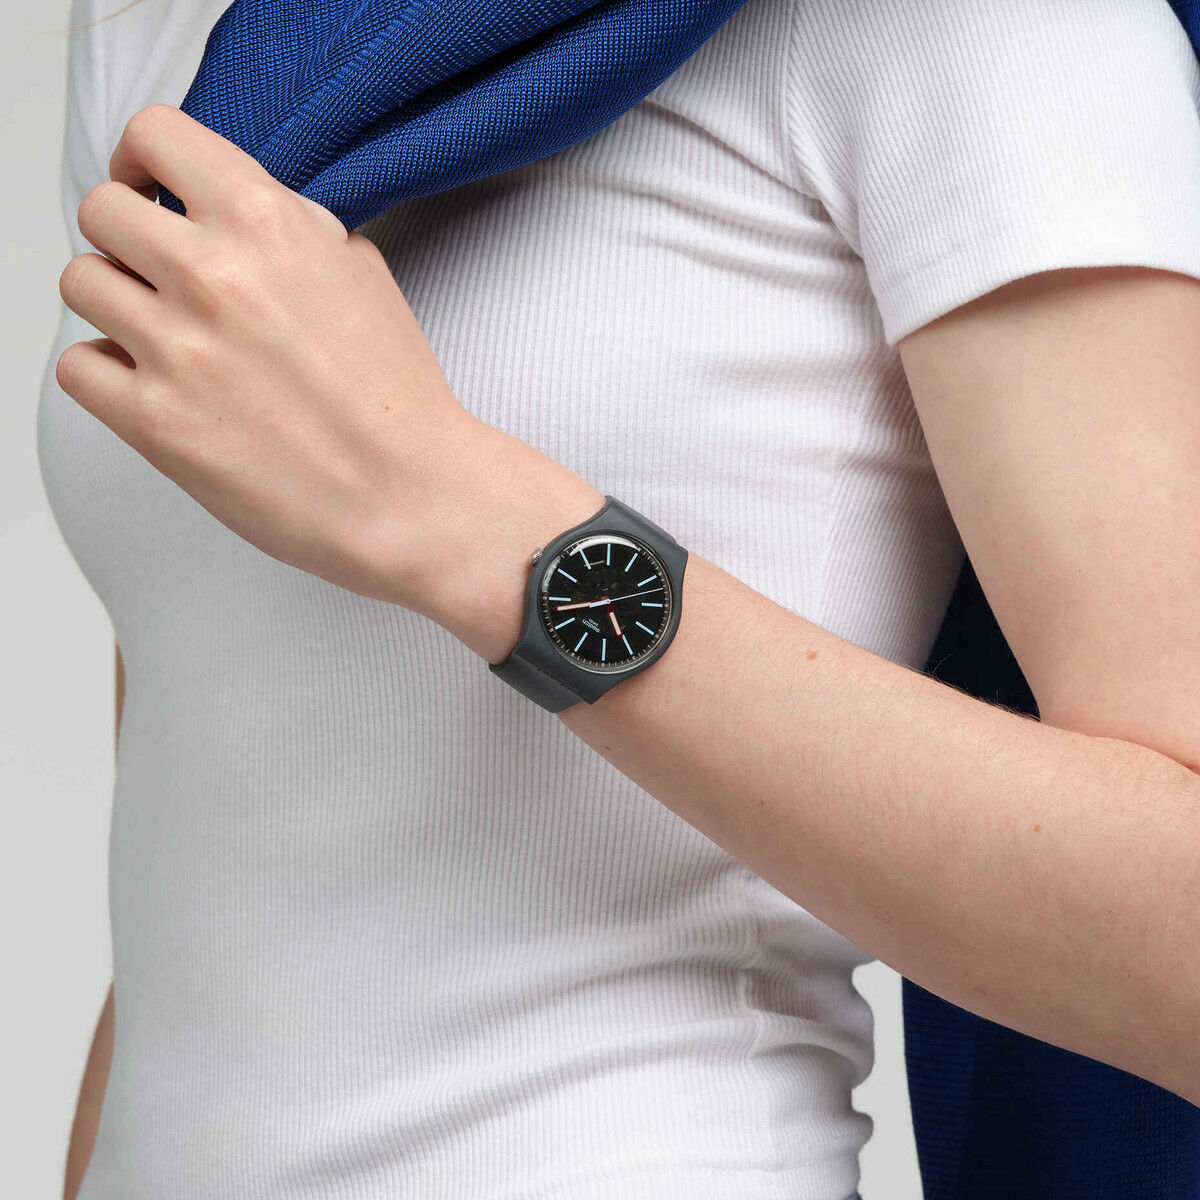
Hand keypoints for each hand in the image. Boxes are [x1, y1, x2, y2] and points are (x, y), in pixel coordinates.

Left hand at [56, 106, 602, 660]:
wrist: (411, 494)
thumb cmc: (397, 399)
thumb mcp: (363, 275)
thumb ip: (290, 231)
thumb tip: (237, 219)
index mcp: (268, 224)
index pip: (155, 136)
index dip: (140, 163)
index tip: (150, 191)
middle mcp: (213, 275)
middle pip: (101, 213)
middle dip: (127, 242)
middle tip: (161, 280)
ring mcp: (176, 348)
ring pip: (81, 285)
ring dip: (118, 307)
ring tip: (165, 341)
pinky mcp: (154, 420)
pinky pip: (78, 367)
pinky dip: (108, 374)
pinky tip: (156, 387)